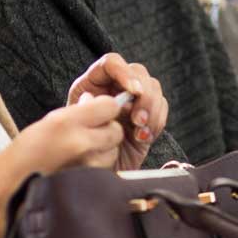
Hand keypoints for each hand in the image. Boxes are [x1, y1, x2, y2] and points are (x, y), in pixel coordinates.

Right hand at [0, 96, 126, 237]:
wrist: (10, 195)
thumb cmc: (21, 160)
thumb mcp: (42, 126)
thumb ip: (73, 113)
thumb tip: (92, 101)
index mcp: (65, 123)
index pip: (109, 106)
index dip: (106, 108)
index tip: (100, 112)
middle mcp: (80, 142)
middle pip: (116, 130)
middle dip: (107, 131)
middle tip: (90, 135)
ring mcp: (88, 165)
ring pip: (113, 151)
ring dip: (104, 151)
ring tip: (82, 155)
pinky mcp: (91, 184)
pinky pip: (106, 170)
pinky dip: (99, 168)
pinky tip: (80, 169)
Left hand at [68, 53, 167, 171]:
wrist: (90, 175)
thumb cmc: (77, 151)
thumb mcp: (75, 127)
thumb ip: (87, 111)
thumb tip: (103, 101)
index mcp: (93, 84)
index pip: (111, 63)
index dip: (124, 72)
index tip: (133, 91)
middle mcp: (114, 88)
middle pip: (138, 72)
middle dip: (143, 95)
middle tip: (137, 119)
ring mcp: (133, 103)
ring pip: (154, 89)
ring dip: (152, 109)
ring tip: (140, 130)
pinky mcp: (147, 119)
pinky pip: (162, 109)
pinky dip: (157, 122)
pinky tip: (144, 137)